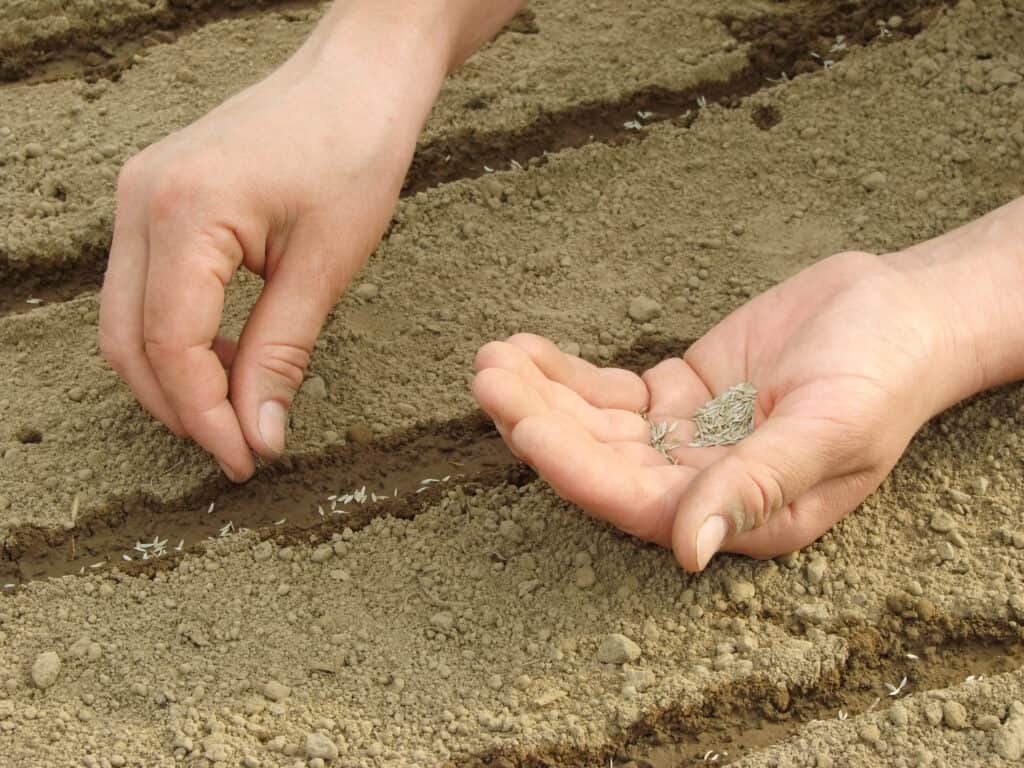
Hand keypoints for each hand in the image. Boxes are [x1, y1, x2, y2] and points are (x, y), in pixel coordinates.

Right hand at [98, 14, 446, 479]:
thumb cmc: (353, 152)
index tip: (247, 460)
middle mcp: (140, 202)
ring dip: (175, 376)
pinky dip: (178, 337)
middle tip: (239, 447)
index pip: (170, 347)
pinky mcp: (155, 199)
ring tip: (240, 407)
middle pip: (128, 341)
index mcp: (182, 213)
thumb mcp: (325, 265)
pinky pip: (145, 288)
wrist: (355, 80)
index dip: (205, 417)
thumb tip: (258, 435)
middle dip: (180, 406)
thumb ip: (282, 354)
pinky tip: (232, 356)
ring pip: (126, 319)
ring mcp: (139, 196)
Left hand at [472, 250, 964, 570]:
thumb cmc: (883, 374)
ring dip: (542, 396)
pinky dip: (567, 375)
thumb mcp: (828, 430)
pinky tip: (527, 351)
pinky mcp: (679, 395)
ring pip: (596, 427)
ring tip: (491, 359)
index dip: (575, 468)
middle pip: (602, 463)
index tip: (524, 426)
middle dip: (541, 423)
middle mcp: (704, 486)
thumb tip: (689, 553)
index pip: (637, 502)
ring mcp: (686, 439)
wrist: (899, 313)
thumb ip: (757, 488)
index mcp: (742, 515)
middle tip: (487, 379)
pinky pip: (611, 393)